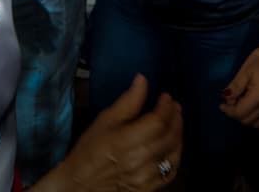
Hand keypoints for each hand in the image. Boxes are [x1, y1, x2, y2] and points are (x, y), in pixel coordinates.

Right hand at [58, 75, 181, 190]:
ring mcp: (145, 178)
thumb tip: (143, 79)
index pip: (157, 122)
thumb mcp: (105, 120)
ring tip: (176, 122)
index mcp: (126, 141)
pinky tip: (173, 145)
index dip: (165, 106)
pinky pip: (170, 172)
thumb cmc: (90, 149)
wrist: (80, 185)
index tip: (165, 96)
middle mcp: (139, 161)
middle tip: (174, 106)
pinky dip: (176, 156)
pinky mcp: (148, 189)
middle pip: (168, 136)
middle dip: (175, 117)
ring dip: (178, 135)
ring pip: (172, 154)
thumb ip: (127, 101)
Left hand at [220, 42, 258, 127]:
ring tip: (242, 105)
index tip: (221, 104)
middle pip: (247, 121)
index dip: (228, 111)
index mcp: (258, 97)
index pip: (239, 113)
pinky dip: (257, 118)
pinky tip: (253, 107)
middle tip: (231, 102)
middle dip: (236, 114)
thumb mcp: (245, 70)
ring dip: (247, 118)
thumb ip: (235, 87)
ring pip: (257, 123)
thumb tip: (226, 98)